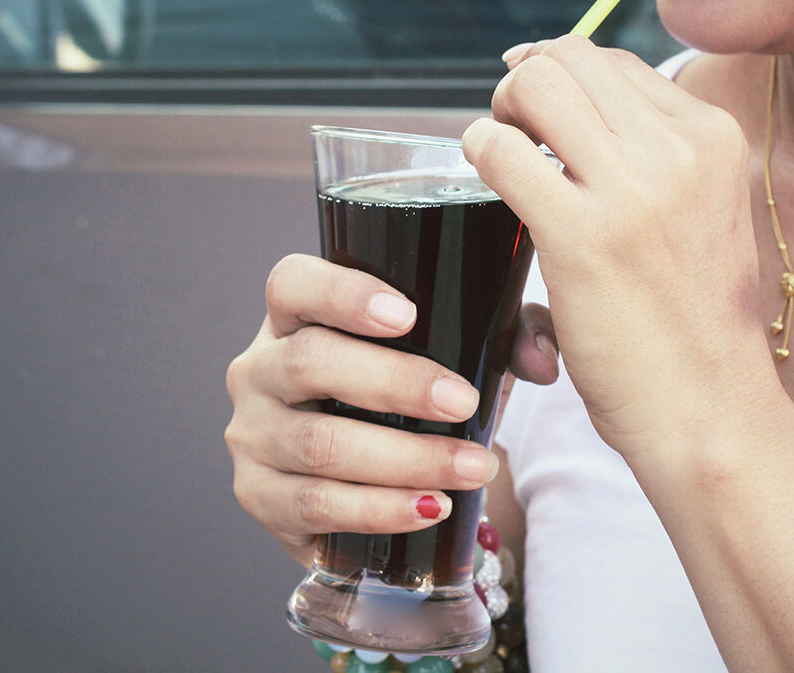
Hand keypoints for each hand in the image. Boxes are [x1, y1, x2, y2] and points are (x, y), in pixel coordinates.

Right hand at [225, 254, 557, 566]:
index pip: (293, 284)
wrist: (367, 476)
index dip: (343, 293)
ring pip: (317, 444)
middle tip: (462, 402)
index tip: (408, 315)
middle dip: (394, 383)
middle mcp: (258, 369)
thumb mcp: (448, 351)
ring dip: (403, 459)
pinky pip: (315, 505)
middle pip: (309, 362)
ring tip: (472, 467)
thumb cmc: (405, 396)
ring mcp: (252, 435)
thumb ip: (503, 336)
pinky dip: (378, 509)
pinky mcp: (258, 496)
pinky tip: (429, 506)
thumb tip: (542, 358)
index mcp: (293, 316)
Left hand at [464, 37, 777, 457]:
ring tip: (499, 160)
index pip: (614, 62)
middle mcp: (680, 148)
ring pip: (535, 82)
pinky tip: (487, 187)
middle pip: (570, 54)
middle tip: (512, 136)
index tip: (538, 120)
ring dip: (500, 113)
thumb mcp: (705, 218)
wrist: (712, 412)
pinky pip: (499, 149)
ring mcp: (633, 188)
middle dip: (525, 84)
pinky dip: (478, 154)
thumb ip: (658, 166)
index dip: (562, 83)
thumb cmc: (693, 326)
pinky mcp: (581, 234)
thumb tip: (571, 127)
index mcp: (713, 136)